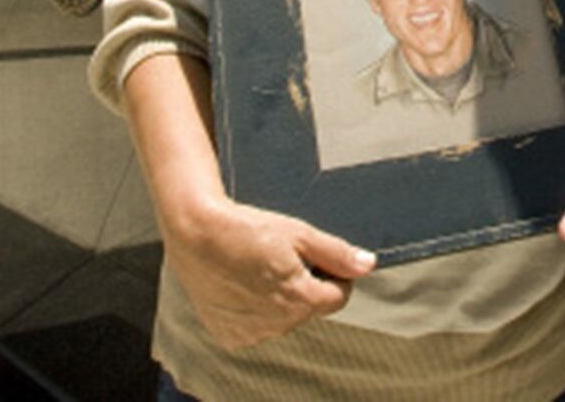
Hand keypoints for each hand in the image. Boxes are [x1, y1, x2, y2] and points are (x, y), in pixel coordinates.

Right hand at [161, 193, 376, 351]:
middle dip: (306, 284)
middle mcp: (278, 324)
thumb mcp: (299, 232)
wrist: (196, 234)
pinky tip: (243, 283)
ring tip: (259, 267)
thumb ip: (336, 253)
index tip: (318, 257)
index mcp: (300, 300)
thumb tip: (368, 265)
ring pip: (283, 318)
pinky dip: (255, 309)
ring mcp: (252, 333)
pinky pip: (256, 326)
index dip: (333, 274)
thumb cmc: (248, 228)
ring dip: (280, 299)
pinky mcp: (230, 335)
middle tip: (283, 256)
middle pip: (309, 307)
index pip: (338, 297)